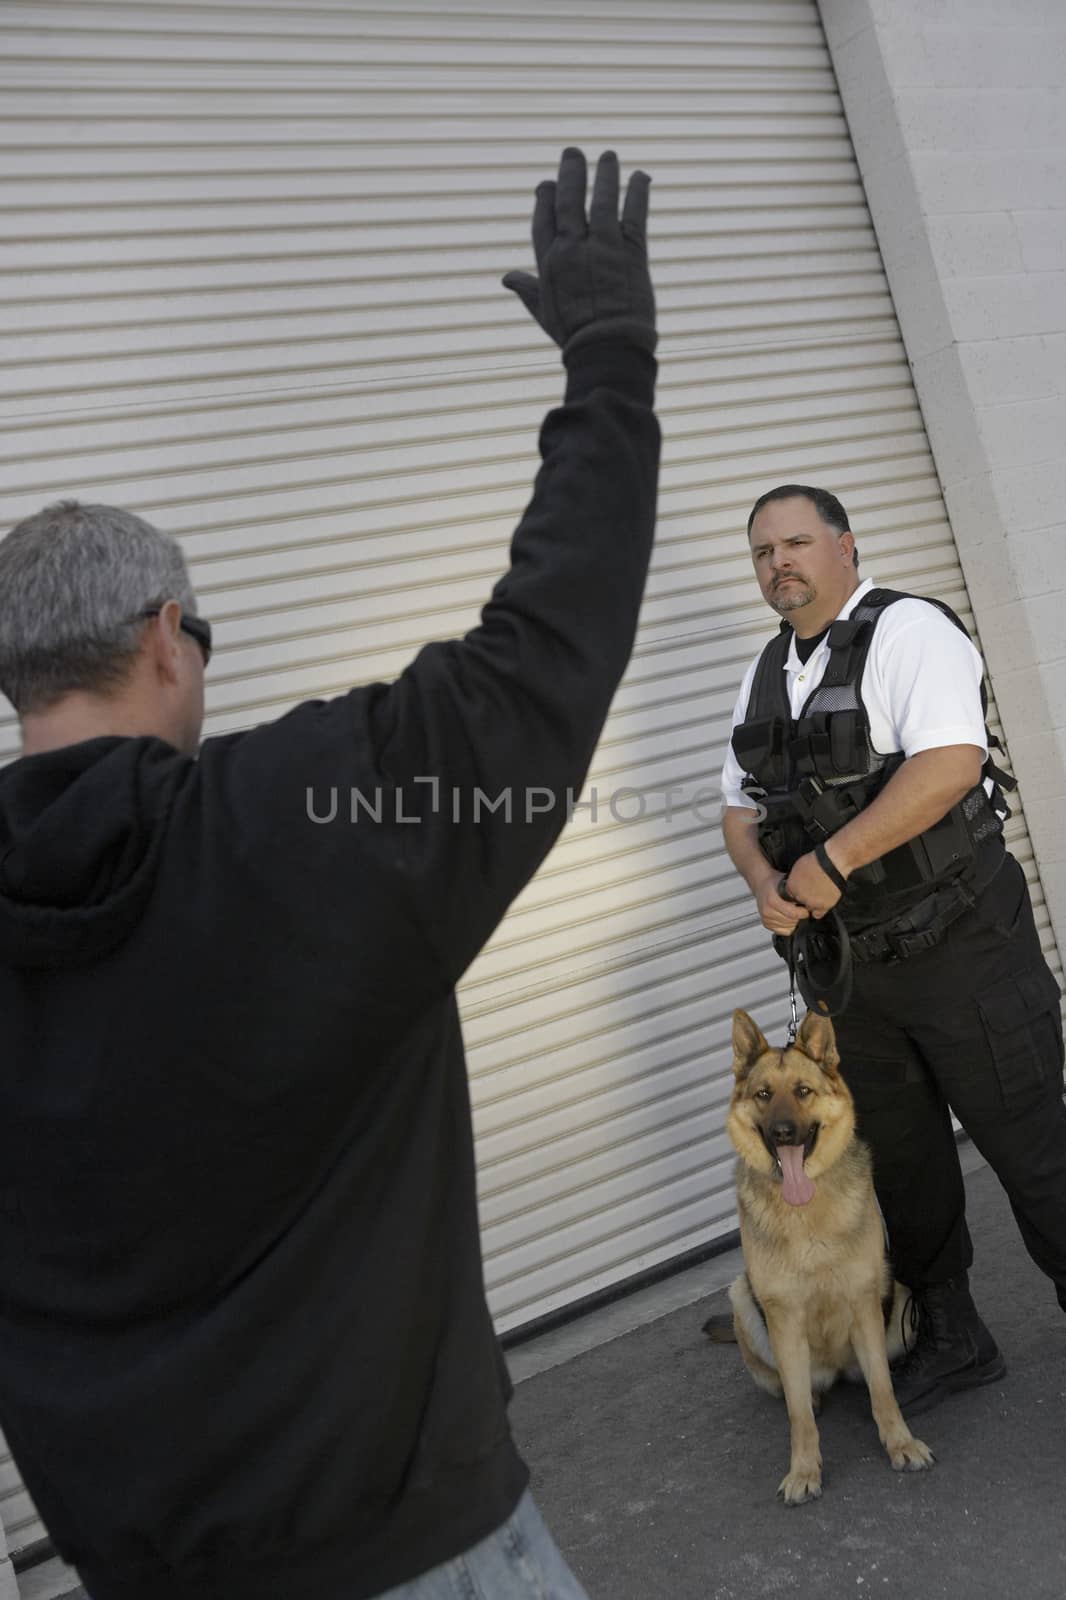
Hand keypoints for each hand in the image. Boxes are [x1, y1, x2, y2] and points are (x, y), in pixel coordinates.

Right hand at [503, 147, 655, 357]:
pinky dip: (638, 192)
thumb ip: (527, 289)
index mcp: (549, 262)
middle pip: (569, 200)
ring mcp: (602, 246)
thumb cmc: (574, 336)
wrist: (607, 348)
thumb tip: (507, 278)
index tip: (546, 184)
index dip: (545, 199)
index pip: (543, 219)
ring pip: (602, 199)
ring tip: (609, 156)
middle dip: (570, 173)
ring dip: (606, 175)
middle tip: (573, 153)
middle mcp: (573, 248)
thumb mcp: (544, 313)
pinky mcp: (631, 250)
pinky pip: (634, 213)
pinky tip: (641, 177)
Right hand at [755, 873, 810, 937]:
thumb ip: (796, 893)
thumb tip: (810, 901)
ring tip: (794, 912)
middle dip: (799, 917)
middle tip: (801, 910)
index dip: (803, 913)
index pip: (793, 914)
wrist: (762, 885)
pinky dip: (789, 926)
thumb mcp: (787, 883)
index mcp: (772, 901)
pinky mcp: (767, 924)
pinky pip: (784, 931)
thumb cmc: (775, 883)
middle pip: (792, 922)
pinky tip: (788, 917)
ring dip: (794, 921)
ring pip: (789, 927)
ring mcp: (766, 919)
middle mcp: (768, 911)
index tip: (807, 909)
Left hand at [783, 849, 843, 919]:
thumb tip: (796, 880)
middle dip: (803, 897)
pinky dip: (820, 911)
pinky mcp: (823, 906)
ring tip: (818, 895)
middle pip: (799, 901)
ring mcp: (811, 902)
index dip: (795, 891)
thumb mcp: (799, 866)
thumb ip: (796, 877)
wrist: (832, 863)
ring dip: (812, 904)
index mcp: (791, 886)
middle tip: (811, 890)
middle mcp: (799, 896)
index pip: (789, 894)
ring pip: (808, 908)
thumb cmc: (816, 860)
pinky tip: (822, 905)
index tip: (800, 889)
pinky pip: (818, 914)